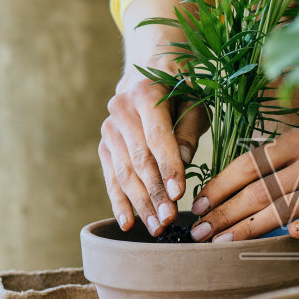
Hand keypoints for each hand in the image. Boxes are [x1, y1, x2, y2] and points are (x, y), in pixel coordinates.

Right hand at [100, 67, 207, 233]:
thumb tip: (185, 160)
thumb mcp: (194, 102)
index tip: (179, 194)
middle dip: (155, 192)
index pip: (157, 137)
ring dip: (140, 203)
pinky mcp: (104, 144)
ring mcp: (109, 128)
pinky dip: (119, 201)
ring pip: (124, 172)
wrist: (148, 71)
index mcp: (146, 93)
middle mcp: (121, 110)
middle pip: (139, 159)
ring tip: (156, 227)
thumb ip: (189, 129)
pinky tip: (128, 222)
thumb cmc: (181, 90)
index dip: (168, 167)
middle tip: (169, 219)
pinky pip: (110, 177)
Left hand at [187, 126, 298, 242]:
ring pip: (281, 209)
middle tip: (199, 232)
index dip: (220, 185)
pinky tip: (283, 237)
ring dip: (246, 230)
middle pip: (258, 191)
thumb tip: (233, 184)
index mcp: (298, 141)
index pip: (248, 164)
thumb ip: (278, 159)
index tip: (198, 203)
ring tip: (219, 245)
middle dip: (223, 213)